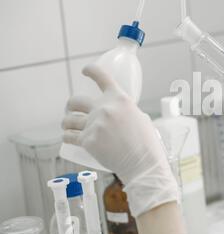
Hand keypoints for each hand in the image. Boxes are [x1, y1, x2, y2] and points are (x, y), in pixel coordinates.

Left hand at [62, 64, 177, 216]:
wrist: (143, 163)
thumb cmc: (146, 144)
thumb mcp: (140, 118)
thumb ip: (124, 111)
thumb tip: (117, 112)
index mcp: (120, 99)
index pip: (102, 76)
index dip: (91, 70)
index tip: (85, 70)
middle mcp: (105, 108)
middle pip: (75, 100)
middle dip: (70, 106)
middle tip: (71, 110)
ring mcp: (94, 124)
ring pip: (68, 120)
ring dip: (67, 123)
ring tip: (69, 127)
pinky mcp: (88, 141)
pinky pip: (69, 136)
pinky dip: (67, 137)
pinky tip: (68, 138)